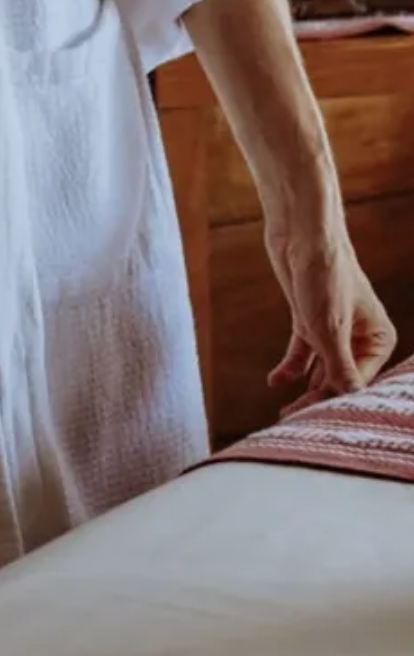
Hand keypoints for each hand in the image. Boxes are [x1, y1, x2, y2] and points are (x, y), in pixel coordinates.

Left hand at [265, 209, 395, 413]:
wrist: (300, 232)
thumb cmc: (324, 275)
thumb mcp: (329, 329)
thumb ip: (340, 368)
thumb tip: (350, 400)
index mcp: (379, 338)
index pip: (362, 380)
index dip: (342, 401)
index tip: (322, 423)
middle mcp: (360, 336)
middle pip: (340, 377)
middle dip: (320, 399)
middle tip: (294, 419)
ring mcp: (332, 328)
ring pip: (321, 368)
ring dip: (305, 388)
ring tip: (285, 411)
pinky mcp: (308, 319)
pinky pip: (302, 352)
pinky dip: (291, 367)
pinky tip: (276, 382)